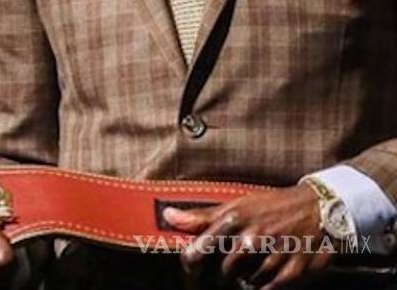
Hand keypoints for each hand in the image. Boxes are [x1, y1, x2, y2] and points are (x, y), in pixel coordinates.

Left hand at [163, 184, 332, 289]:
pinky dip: (263, 285)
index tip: (191, 270)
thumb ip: (201, 216)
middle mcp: (251, 239)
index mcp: (233, 220)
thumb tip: (169, 216)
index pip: (197, 254)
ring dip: (243, 279)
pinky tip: (264, 274)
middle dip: (220, 273)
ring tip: (251, 265)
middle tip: (228, 267)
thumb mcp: (236, 205)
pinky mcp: (292, 271)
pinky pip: (267, 288)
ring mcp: (273, 256)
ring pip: (243, 282)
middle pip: (220, 272)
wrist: (319, 209)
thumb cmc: (272, 206)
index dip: (190, 266)